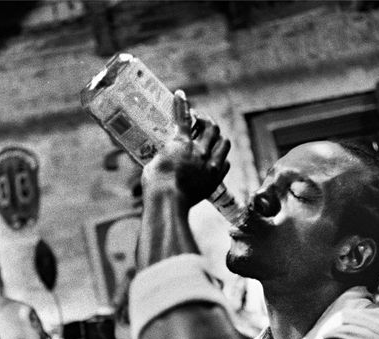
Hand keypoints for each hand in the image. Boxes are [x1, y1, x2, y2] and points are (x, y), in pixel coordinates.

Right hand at [143, 90, 230, 207]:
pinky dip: (221, 158)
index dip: (182, 104)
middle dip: (206, 121)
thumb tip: (160, 154)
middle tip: (200, 121)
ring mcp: (210, 165)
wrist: (168, 203)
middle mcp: (199, 151)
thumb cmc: (155, 184)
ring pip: (224, 143)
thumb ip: (161, 154)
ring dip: (218, 138)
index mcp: (181, 143)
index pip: (183, 117)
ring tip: (212, 139)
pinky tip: (216, 159)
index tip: (181, 94)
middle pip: (211, 127)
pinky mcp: (215, 179)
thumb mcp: (152, 163)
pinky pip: (225, 163)